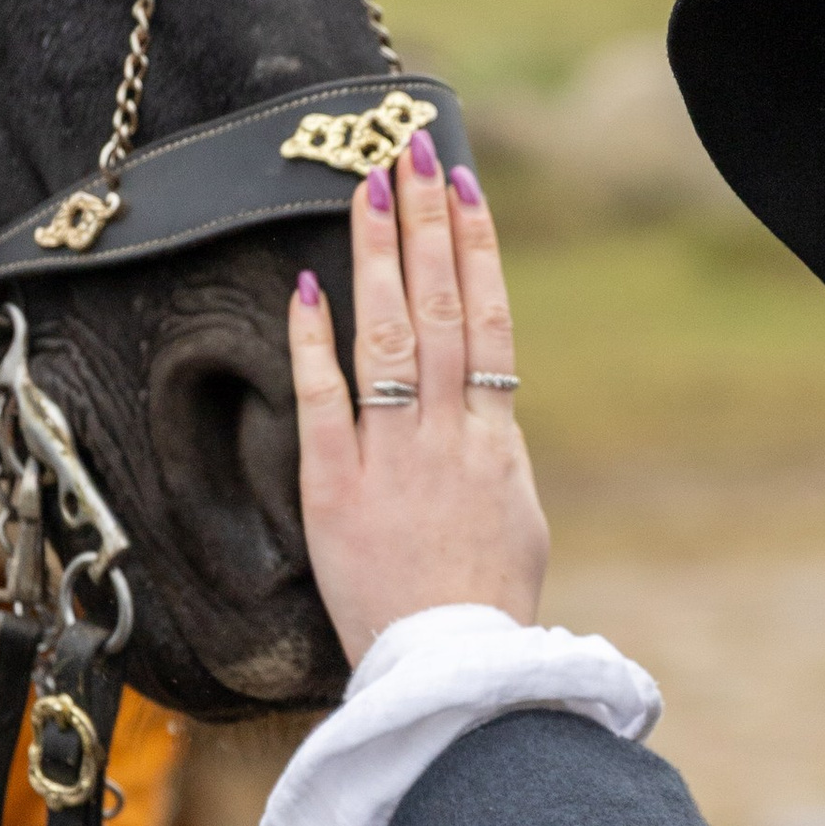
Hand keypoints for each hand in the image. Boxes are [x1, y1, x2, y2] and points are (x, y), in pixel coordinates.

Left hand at [288, 132, 548, 661]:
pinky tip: (307, 283)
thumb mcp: (516, 516)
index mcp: (496, 440)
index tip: (462, 188)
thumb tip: (482, 400)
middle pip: (437, 307)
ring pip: (387, 337)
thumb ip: (493, 451)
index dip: (475, 249)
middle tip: (408, 150)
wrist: (453, 675)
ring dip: (377, 255)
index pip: (487, 321)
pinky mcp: (336, 492)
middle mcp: (448, 436)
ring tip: (367, 187)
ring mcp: (393, 460)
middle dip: (422, 223)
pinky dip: (315, 341)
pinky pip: (324, 402)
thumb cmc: (488, 604)